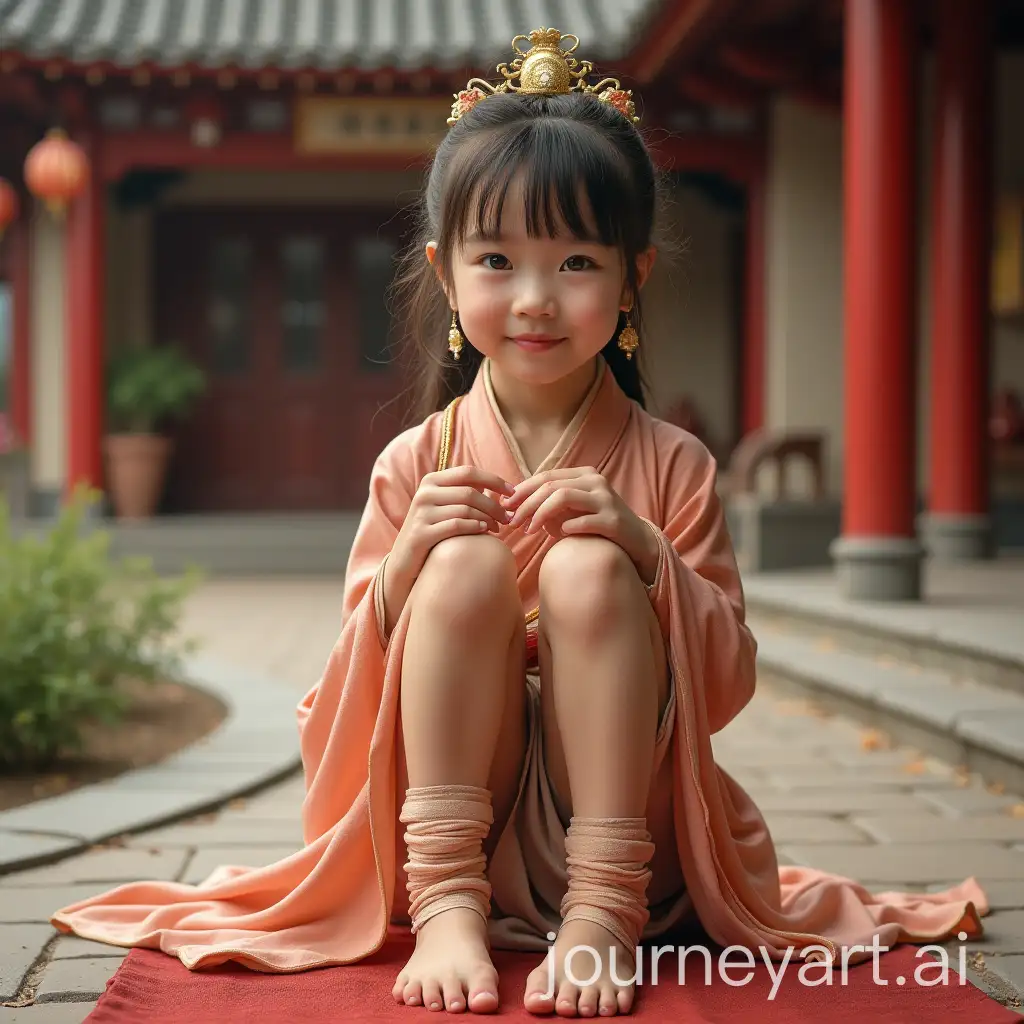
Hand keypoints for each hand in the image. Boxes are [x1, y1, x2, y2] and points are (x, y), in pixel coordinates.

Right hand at [390, 465, 514, 584]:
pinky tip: (484, 532)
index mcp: (431, 481)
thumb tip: (493, 487)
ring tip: (497, 528)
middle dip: (494, 505)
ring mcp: (421, 513)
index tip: (513, 492)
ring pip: (465, 509)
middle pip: (470, 492)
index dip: (494, 480)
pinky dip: (474, 527)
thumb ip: (463, 494)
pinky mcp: (421, 533)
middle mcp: (424, 493)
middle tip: (508, 518)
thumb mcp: (443, 507)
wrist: (405, 561)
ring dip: (487, 518)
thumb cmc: (432, 532)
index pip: (468, 472)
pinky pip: (456, 526)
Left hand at [501, 467, 659, 583]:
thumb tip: (513, 506)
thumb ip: (549, 504)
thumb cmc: (596, 525)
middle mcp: (596, 481)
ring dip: (539, 514)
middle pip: (550, 486)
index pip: (546, 477)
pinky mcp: (613, 520)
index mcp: (584, 475)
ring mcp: (606, 499)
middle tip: (512, 522)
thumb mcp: (572, 511)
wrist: (635, 542)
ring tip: (528, 531)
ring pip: (562, 496)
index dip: (522, 490)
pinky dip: (565, 528)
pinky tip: (559, 536)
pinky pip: (582, 521)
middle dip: (526, 504)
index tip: (506, 506)